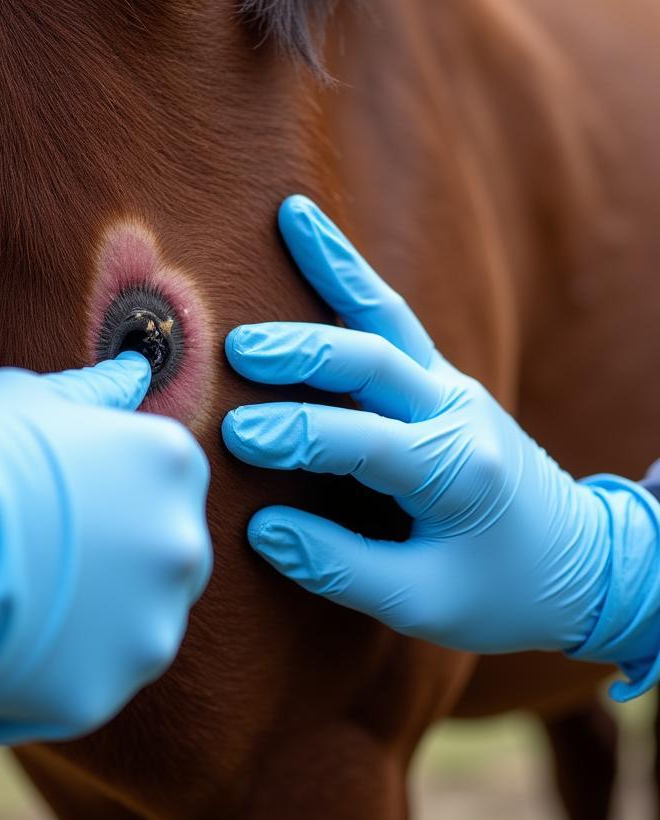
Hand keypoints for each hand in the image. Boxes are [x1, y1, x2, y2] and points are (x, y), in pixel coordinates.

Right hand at [0, 353, 210, 744]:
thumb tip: (133, 374)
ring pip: (130, 626)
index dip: (106, 486)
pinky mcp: (101, 690)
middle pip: (159, 555)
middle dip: (114, 555)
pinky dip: (50, 672)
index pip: (160, 477)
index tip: (60, 495)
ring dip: (89, 618)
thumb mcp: (31, 397)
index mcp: (171, 463)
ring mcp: (147, 626)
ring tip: (15, 599)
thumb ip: (95, 393)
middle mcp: (180, 544)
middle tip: (41, 550)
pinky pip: (83, 681)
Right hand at [223, 195, 659, 696]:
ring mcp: (451, 388)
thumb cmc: (503, 593)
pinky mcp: (441, 382)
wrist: (583, 565)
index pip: (363, 443)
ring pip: (389, 316)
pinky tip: (319, 242)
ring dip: (338, 266)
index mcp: (455, 473)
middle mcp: (456, 414)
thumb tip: (261, 528)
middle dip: (303, 350)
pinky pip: (393, 322)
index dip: (296, 436)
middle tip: (236, 349)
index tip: (235, 440)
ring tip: (292, 215)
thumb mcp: (423, 605)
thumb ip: (338, 568)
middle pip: (374, 361)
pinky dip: (353, 281)